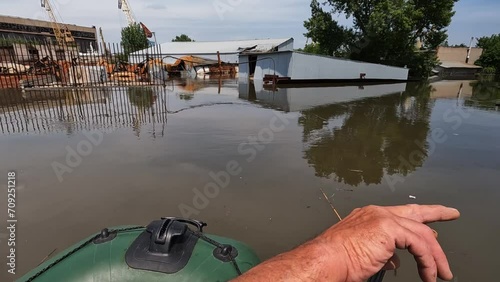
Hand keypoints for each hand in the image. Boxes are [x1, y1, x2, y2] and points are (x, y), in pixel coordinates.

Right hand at [314, 205, 459, 281]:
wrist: (326, 259)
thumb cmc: (338, 262)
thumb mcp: (366, 256)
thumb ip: (383, 254)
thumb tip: (395, 261)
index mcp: (368, 217)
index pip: (400, 214)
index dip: (418, 216)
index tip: (431, 216)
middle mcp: (376, 213)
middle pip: (414, 213)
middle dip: (435, 213)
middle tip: (451, 214)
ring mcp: (383, 217)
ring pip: (421, 234)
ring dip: (435, 257)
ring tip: (441, 274)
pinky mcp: (389, 228)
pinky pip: (419, 245)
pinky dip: (427, 262)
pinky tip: (428, 275)